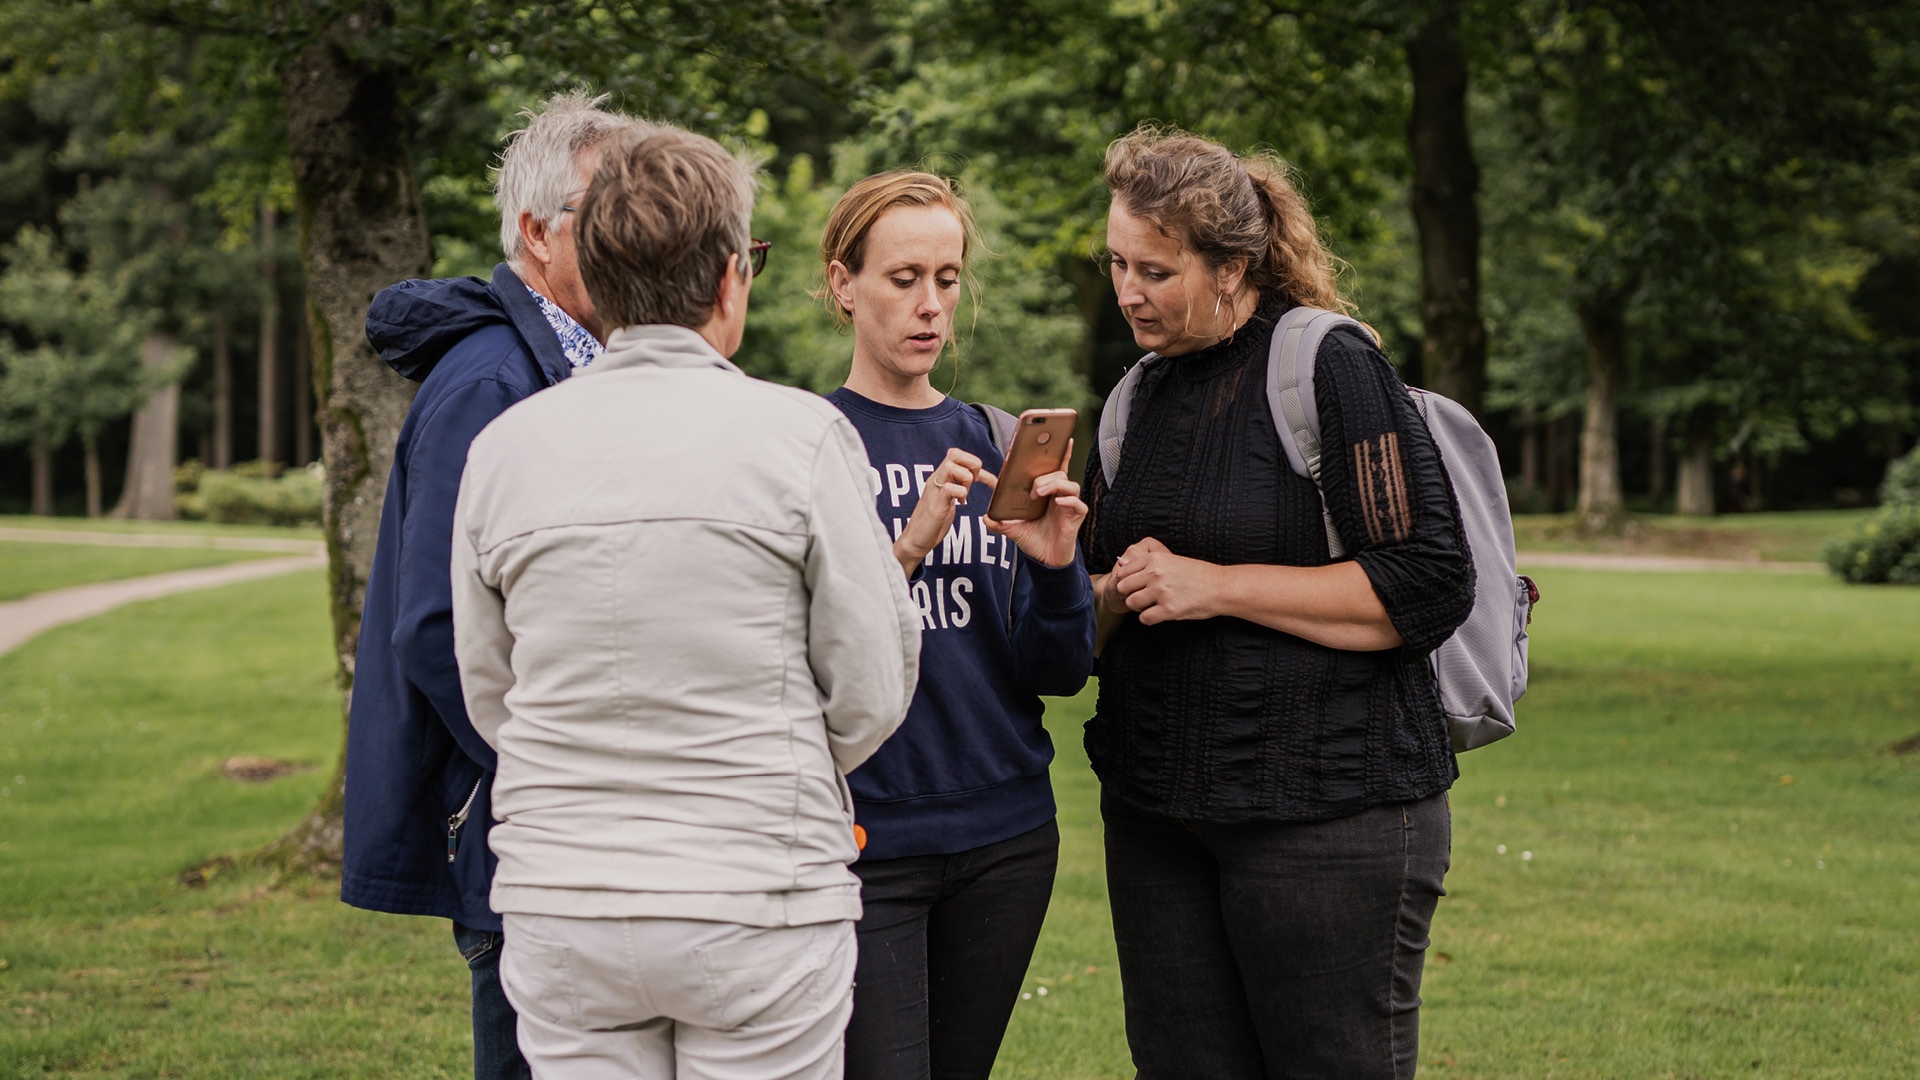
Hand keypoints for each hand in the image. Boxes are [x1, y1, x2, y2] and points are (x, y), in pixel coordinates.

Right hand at [894, 447, 983, 574]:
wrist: (915, 540)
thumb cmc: (932, 522)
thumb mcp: (947, 500)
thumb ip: (955, 488)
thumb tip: (968, 482)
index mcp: (940, 478)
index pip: (957, 455)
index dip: (976, 464)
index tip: (989, 481)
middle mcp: (936, 480)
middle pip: (954, 454)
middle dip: (972, 465)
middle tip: (975, 482)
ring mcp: (934, 491)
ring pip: (952, 466)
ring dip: (966, 478)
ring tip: (965, 493)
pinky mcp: (935, 505)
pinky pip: (949, 488)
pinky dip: (961, 493)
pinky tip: (960, 503)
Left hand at [983, 442, 1086, 568]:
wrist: (1044, 560)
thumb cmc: (1033, 539)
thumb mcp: (1012, 528)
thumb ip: (999, 522)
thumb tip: (985, 517)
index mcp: (1046, 491)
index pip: (1054, 467)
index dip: (1060, 452)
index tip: (1061, 438)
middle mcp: (1060, 495)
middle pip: (1058, 473)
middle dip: (1045, 476)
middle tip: (1033, 489)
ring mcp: (1069, 505)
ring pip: (1068, 484)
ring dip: (1053, 484)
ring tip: (1040, 493)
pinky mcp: (1076, 516)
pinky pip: (1077, 503)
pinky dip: (1067, 500)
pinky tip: (1058, 502)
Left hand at [1109, 537, 1224, 624]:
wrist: (1221, 587)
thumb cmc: (1197, 574)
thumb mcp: (1171, 560)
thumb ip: (1147, 563)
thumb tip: (1120, 563)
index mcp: (1155, 559)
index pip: (1124, 572)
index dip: (1128, 581)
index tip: (1138, 586)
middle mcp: (1155, 574)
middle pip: (1123, 588)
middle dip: (1131, 594)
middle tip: (1144, 598)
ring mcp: (1161, 592)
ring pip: (1131, 603)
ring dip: (1139, 607)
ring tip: (1153, 605)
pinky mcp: (1168, 610)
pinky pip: (1144, 618)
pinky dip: (1149, 619)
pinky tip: (1160, 614)